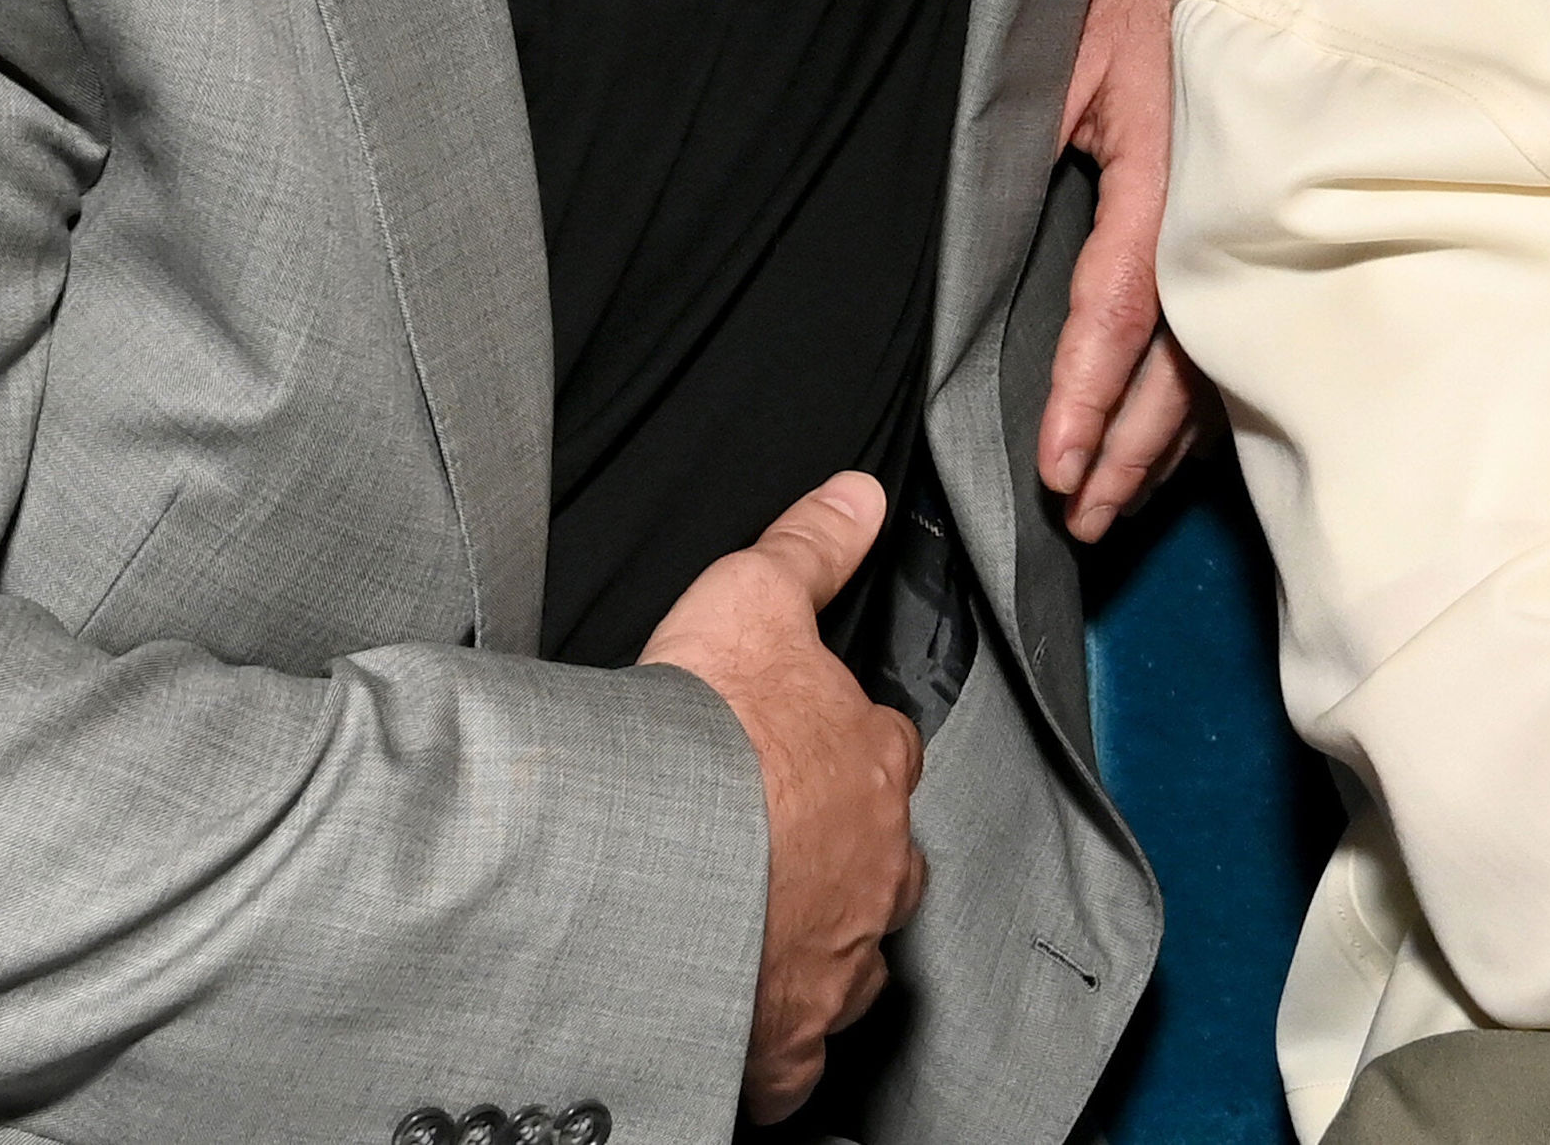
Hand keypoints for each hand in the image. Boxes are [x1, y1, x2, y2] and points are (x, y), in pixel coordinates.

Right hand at [642, 475, 928, 1123]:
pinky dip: (778, 1044)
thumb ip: (808, 548)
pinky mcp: (796, 1037)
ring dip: (818, 944)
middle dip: (845, 854)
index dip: (851, 746)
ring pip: (852, 954)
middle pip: (881, 859)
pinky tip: (746, 1029)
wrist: (662, 859)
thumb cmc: (708, 731)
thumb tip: (862, 495)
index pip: (887, 748)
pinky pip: (800, 1054)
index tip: (809, 750)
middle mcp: (880, 867)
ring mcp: (845, 957)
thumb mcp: (753, 600)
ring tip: (759, 932)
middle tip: (779, 846)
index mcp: (875, 764)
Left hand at [1043, 0, 1222, 539]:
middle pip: (1177, 368)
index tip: (1059, 465)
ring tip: (1116, 508)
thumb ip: (1041, 143)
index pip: (1122, 309)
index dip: (1088, 393)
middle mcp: (1216, 223)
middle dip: (1126, 453)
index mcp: (1167, 179)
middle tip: (1082, 521)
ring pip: (1212, 370)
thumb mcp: (1069, 56)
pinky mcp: (1259, 242)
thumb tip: (993, 231)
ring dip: (1163, 447)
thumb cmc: (1142, 0)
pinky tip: (1171, 451)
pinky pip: (1234, 344)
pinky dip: (1200, 408)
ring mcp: (1247, 238)